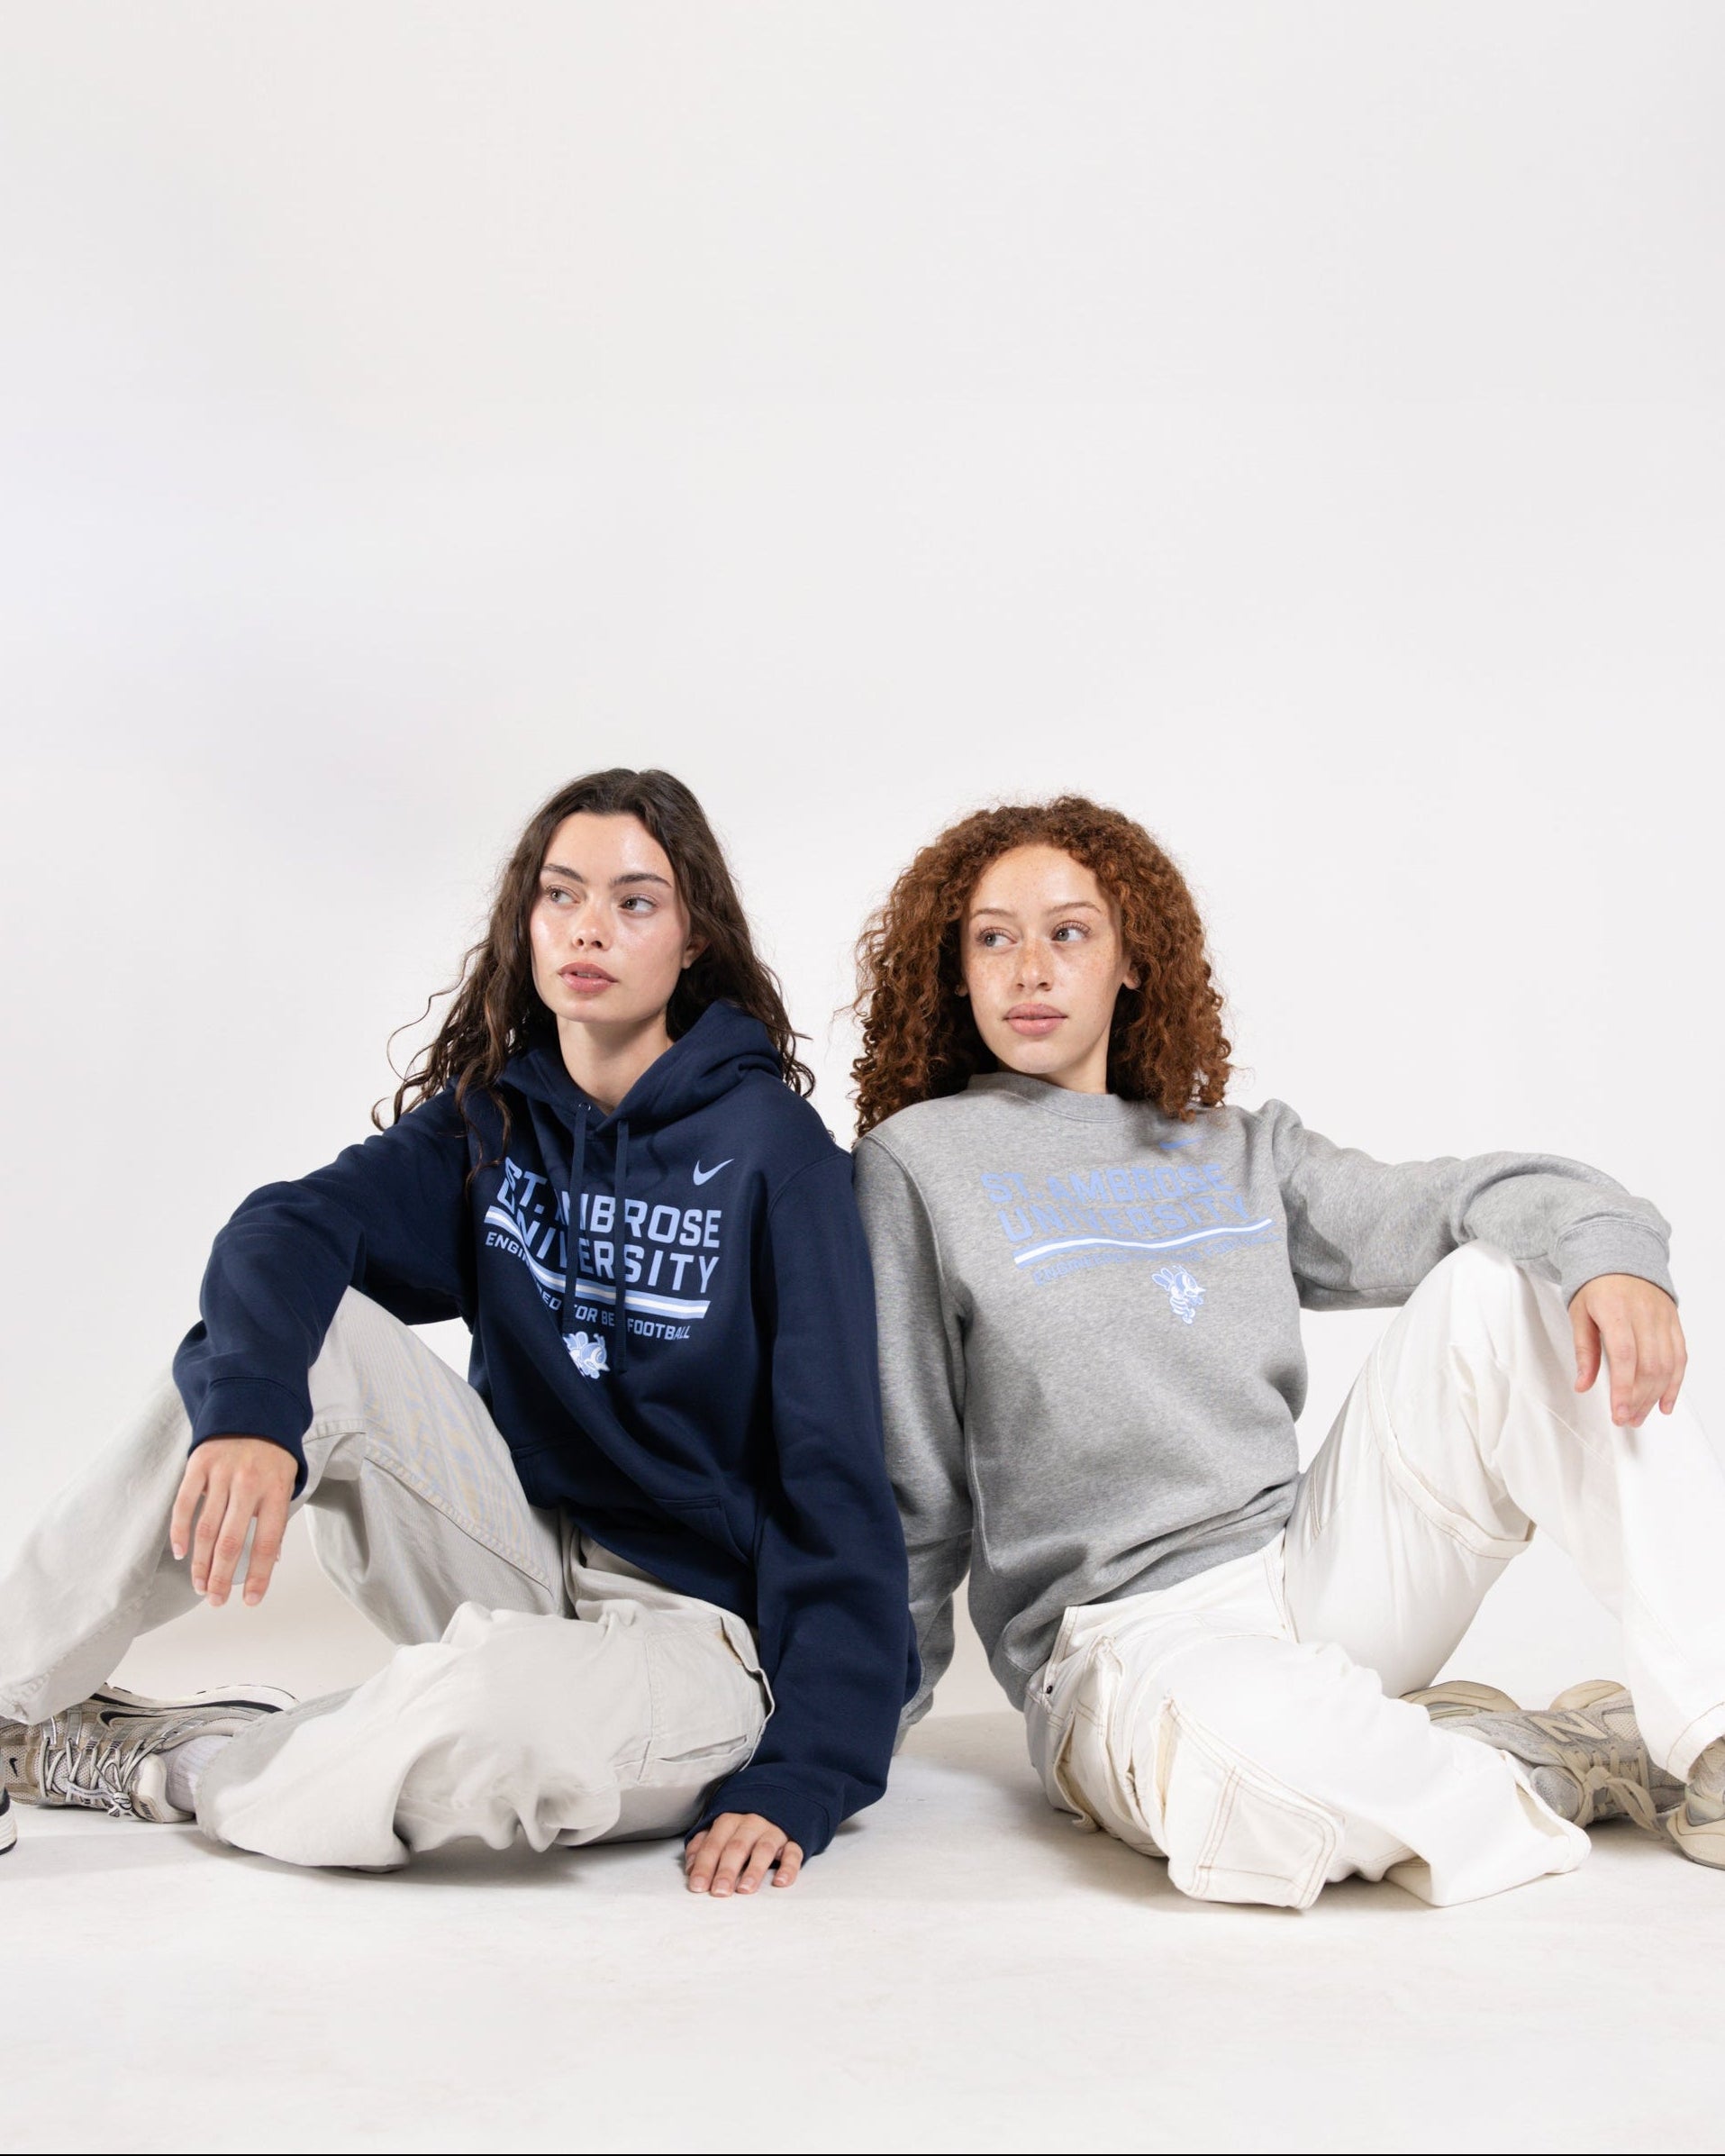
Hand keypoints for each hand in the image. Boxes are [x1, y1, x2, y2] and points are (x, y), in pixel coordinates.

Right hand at [169, 1437, 296, 1607]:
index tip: (250, 1600)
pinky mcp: (199, 1464)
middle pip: (231, 1541)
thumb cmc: (272, 1454)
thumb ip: (276, 1519)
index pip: (268, 1542)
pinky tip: (182, 1553)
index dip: (259, 1575)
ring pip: (206, 1528)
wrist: (254, 1406)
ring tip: (200, 1585)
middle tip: (214, 1600)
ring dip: (200, 1563)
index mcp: (275, 1490)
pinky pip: (185, 1504)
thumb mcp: (286, 1482)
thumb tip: (269, 1561)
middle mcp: (249, 1483)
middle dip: (220, 1577)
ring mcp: (222, 1473)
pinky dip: (180, 1531)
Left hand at [683, 1812, 802, 1896]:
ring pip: (764, 1849)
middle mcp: (751, 1823)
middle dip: (727, 1870)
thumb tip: (690, 1869)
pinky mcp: (794, 1840)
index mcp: (729, 1820)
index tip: (697, 1886)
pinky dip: (788, 1868)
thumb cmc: (742, 1826)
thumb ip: (702, 1846)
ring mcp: (774, 1831)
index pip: (714, 1843)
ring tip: (745, 1889)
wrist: (780, 1801)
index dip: (705, 1864)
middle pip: (737, 1846)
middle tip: (719, 1892)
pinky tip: (780, 1882)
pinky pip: (794, 1853)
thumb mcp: (720, 1830)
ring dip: (754, 1869)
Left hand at [1571, 1274, 1686, 1427]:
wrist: (1621, 1258)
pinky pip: (1680, 1357)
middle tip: (1626, 1419)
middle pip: (1648, 1366)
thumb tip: (1583, 1385)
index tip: (1618, 1412)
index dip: (1623, 1388)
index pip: (1624, 1356)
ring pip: (1667, 1365)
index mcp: (1616, 1310)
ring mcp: (1663, 1319)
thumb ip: (1583, 1351)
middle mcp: (1644, 1315)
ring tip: (1639, 1415)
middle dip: (1638, 1399)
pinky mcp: (1674, 1324)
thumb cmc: (1596, 1288)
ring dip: (1654, 1396)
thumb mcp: (1579, 1314)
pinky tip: (1665, 1403)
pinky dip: (1675, 1383)